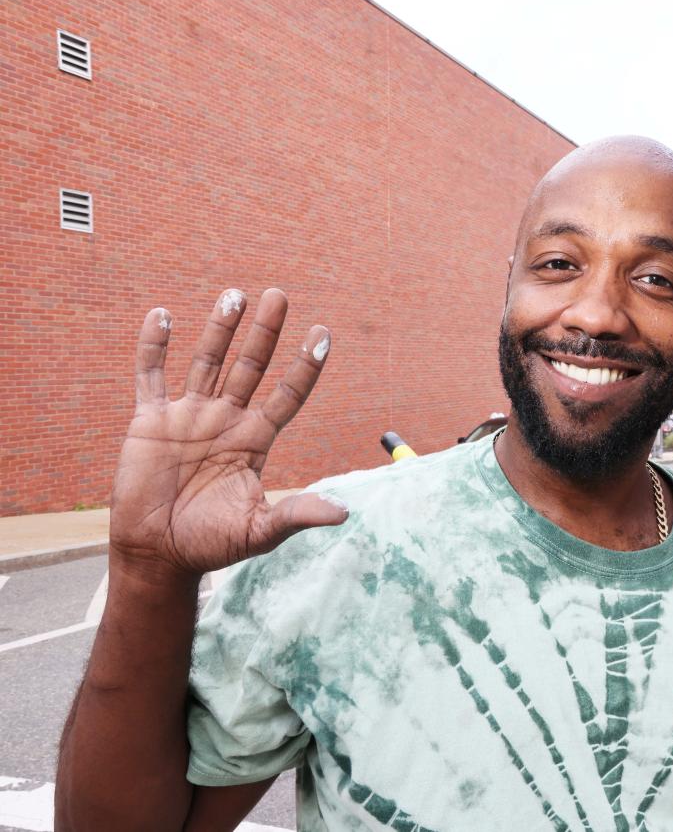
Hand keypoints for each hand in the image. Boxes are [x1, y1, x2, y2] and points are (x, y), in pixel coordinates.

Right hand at [109, 288, 347, 578]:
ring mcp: (190, 415)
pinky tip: (161, 315)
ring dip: (220, 329)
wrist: (159, 554)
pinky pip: (151, 376)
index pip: (289, 393)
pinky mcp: (151, 421)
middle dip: (266, 332)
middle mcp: (227, 419)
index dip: (305, 365)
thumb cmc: (212, 544)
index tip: (323, 333)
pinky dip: (154, 347)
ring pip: (208, 362)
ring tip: (235, 295)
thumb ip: (297, 514)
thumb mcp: (260, 530)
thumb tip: (345, 513)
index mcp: (256, 439)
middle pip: (251, 366)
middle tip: (279, 295)